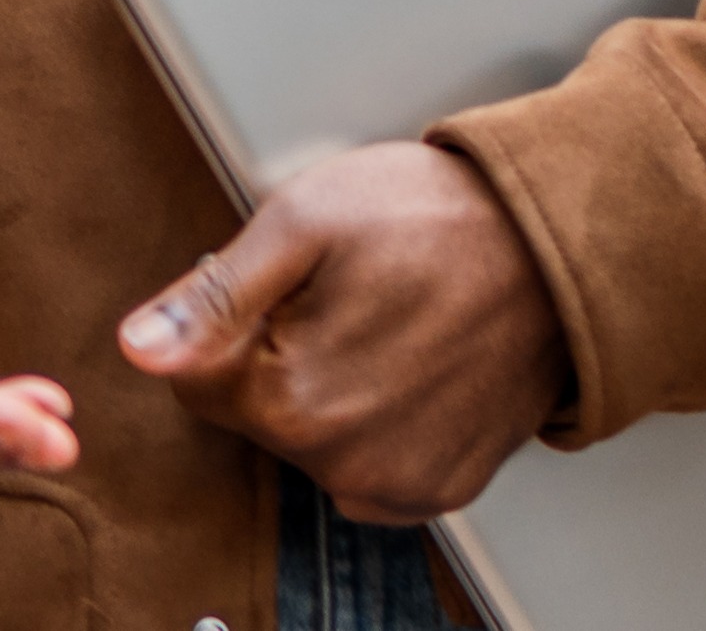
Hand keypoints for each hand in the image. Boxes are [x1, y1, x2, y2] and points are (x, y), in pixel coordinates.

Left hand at [118, 140, 568, 524]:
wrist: (566, 244)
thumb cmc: (445, 217)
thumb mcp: (309, 218)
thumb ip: (215, 293)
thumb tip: (139, 347)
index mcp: (289, 395)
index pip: (194, 378)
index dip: (232, 316)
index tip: (291, 284)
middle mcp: (338, 460)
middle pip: (253, 414)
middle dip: (281, 355)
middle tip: (350, 294)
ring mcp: (392, 482)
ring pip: (310, 442)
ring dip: (332, 392)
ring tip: (392, 325)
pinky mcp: (436, 488)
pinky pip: (369, 465)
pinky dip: (381, 423)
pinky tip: (417, 369)